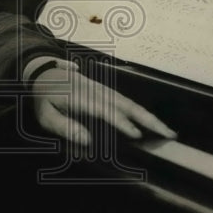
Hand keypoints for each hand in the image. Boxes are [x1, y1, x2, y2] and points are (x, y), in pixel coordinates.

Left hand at [31, 65, 177, 146]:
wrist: (44, 72)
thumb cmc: (44, 98)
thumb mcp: (46, 115)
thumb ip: (64, 127)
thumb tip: (87, 140)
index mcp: (81, 98)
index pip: (106, 111)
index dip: (122, 122)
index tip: (137, 135)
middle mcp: (97, 92)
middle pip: (126, 105)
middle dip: (149, 119)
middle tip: (169, 134)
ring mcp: (103, 89)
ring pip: (129, 102)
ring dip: (149, 116)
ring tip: (167, 130)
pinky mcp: (105, 90)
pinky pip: (126, 101)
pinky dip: (141, 111)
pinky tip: (150, 122)